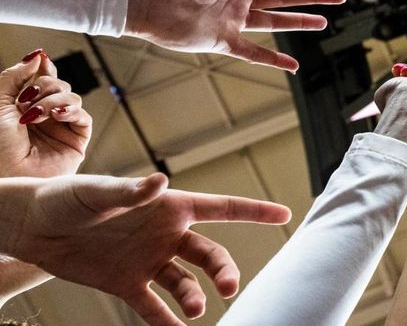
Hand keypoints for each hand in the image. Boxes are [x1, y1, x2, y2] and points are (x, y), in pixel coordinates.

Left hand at [0, 49, 90, 177]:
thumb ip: (14, 75)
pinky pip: (84, 117)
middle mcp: (44, 116)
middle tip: (27, 99)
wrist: (5, 173)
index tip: (41, 59)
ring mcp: (60, 128)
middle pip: (59, 85)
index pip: (42, 80)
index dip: (44, 68)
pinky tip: (57, 115)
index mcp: (24, 107)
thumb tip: (37, 55)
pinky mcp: (75, 142)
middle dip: (45, 87)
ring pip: (72, 97)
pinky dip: (72, 111)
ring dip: (54, 100)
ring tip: (36, 115)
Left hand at [4, 173, 290, 325]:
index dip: (254, 211)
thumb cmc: (69, 198)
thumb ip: (131, 192)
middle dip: (223, 271)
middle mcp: (166, 235)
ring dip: (195, 298)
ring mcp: (149, 261)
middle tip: (228, 288)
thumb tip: (160, 181)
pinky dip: (166, 323)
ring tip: (194, 311)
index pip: (221, 208)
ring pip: (186, 283)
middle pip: (209, 254)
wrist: (35, 228)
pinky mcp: (127, 284)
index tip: (284, 215)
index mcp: (169, 206)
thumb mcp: (98, 193)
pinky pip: (154, 308)